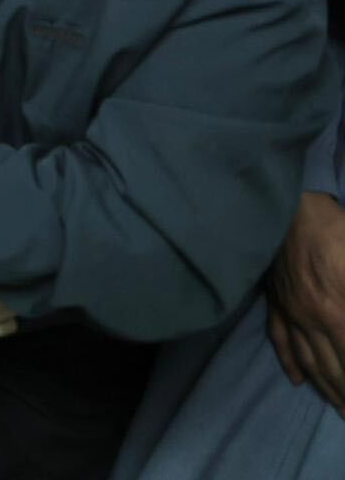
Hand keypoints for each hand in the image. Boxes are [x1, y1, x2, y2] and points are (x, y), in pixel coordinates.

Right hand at [0, 263, 16, 366]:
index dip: (13, 268)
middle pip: (16, 300)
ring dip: (10, 305)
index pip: (11, 280)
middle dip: (13, 286)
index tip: (8, 256)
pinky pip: (2, 329)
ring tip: (0, 292)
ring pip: (12, 316)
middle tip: (4, 272)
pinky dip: (2, 319)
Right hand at [268, 192, 344, 413]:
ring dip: (325, 387)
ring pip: (308, 359)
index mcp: (337, 313)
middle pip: (333, 368)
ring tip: (337, 406)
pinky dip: (290, 361)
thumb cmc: (333, 229)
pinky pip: (281, 337)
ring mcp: (291, 311)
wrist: (286, 206)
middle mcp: (312, 320)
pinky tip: (297, 379)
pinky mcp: (276, 300)